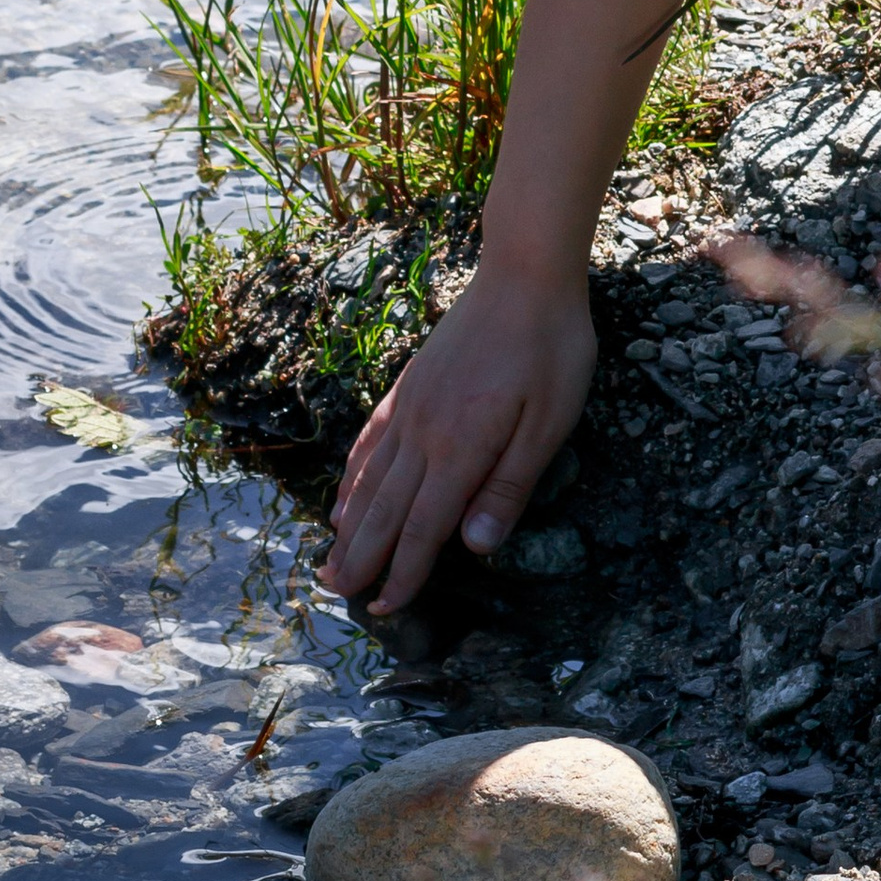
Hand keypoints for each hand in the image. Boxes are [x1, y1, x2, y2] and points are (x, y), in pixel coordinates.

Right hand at [317, 263, 597, 619]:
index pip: (424, 528)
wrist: (524, 272)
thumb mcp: (551, 421)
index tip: (385, 609)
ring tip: (329, 561)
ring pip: (370, 479)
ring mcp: (411, 406)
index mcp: (460, 449)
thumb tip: (476, 546)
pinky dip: (353, 472)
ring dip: (349, 526)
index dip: (404, 572)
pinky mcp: (409, 385)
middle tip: (337, 596)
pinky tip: (343, 492)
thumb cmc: (550, 348)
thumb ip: (510, 485)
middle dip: (362, 558)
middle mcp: (424, 433)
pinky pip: (371, 439)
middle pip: (385, 510)